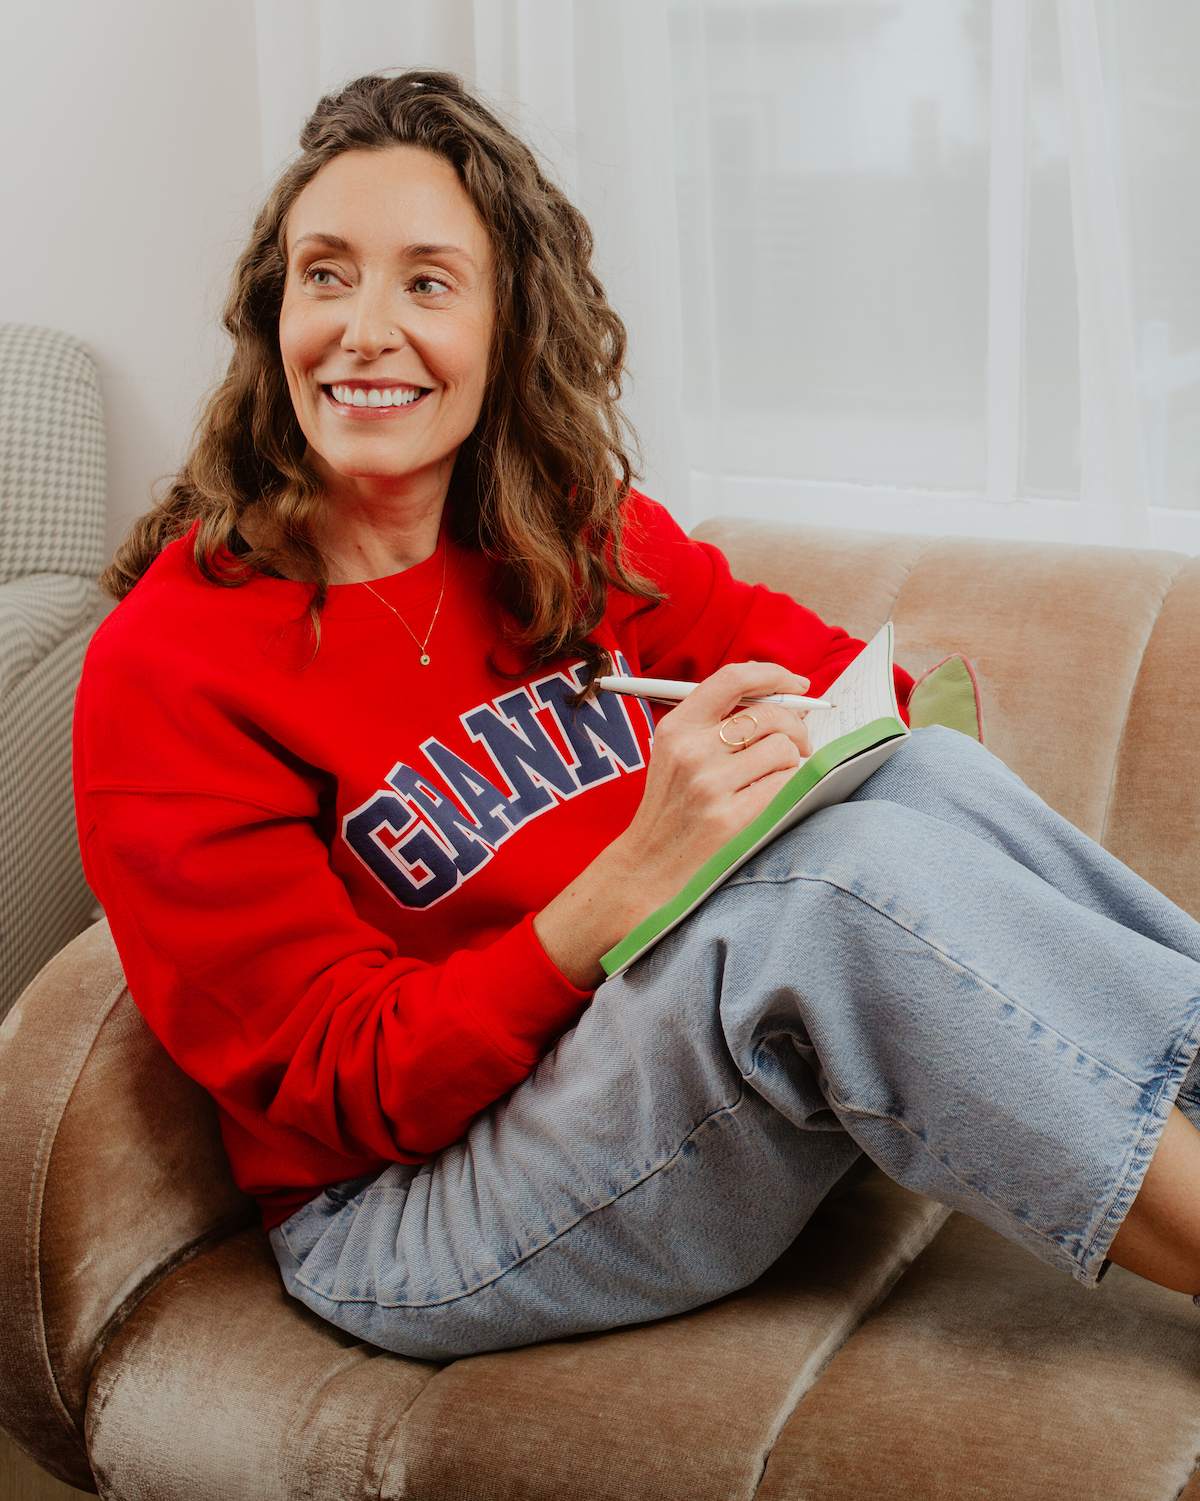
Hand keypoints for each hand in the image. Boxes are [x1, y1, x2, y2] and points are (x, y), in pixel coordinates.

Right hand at [612, 660, 813, 908]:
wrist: (648, 867)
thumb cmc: (672, 809)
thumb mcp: (676, 755)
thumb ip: (716, 724)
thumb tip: (785, 701)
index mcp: (676, 728)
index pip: (733, 679)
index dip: (774, 675)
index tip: (798, 685)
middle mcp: (691, 751)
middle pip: (770, 715)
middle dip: (797, 728)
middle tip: (798, 745)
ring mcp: (710, 785)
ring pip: (784, 750)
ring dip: (791, 764)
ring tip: (774, 780)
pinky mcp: (732, 818)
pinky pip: (787, 784)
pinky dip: (790, 788)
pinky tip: (773, 800)